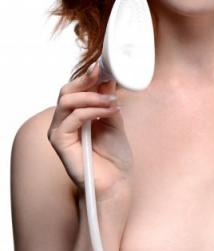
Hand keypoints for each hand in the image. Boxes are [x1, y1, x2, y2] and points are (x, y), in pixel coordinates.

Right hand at [47, 61, 132, 203]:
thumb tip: (108, 76)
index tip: (104, 66)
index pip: (74, 89)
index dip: (88, 76)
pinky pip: (72, 118)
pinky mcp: (59, 142)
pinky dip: (92, 111)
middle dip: (86, 81)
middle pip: (66, 91)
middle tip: (105, 76)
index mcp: (75, 116)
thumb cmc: (114, 157)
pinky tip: (109, 112)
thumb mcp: (114, 119)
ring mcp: (59, 132)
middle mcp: (63, 122)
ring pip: (67, 101)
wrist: (116, 183)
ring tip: (113, 102)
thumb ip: (108, 100)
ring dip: (93, 97)